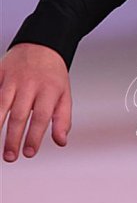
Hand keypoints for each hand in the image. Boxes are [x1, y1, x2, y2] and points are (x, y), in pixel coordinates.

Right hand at [0, 44, 71, 161]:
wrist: (41, 44)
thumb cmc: (53, 77)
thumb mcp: (64, 94)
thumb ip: (62, 119)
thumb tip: (61, 142)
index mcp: (49, 89)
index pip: (41, 116)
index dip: (34, 136)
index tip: (29, 154)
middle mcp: (30, 83)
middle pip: (19, 114)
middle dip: (13, 137)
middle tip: (10, 158)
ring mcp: (12, 77)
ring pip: (0, 103)